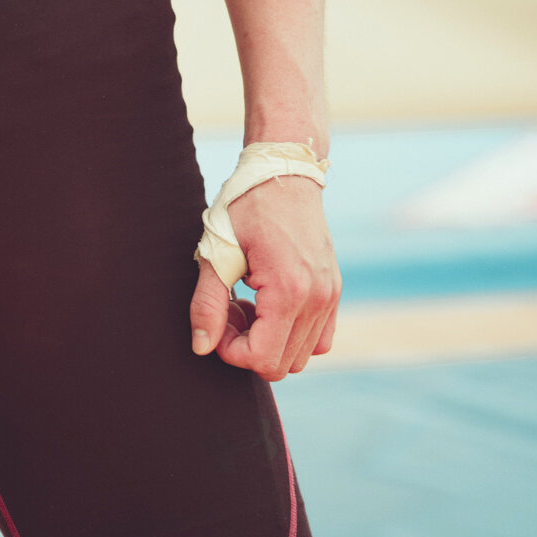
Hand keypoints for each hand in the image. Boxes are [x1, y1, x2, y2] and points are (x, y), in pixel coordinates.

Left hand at [189, 177, 339, 379]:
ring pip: (302, 355)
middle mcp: (318, 298)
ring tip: (247, 304)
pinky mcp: (334, 290)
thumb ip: (207, 303)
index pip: (263, 359)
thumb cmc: (245, 206)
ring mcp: (330, 295)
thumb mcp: (217, 251)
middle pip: (283, 364)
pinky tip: (268, 304)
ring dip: (270, 342)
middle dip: (248, 347)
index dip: (231, 351)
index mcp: (289, 290)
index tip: (217, 319)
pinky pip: (320, 338)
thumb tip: (202, 348)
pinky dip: (293, 334)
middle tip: (229, 308)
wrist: (283, 172)